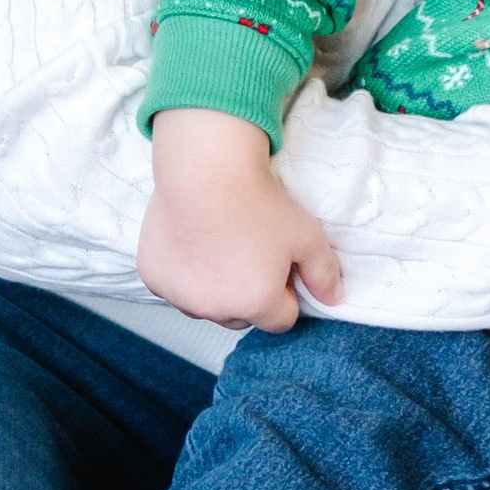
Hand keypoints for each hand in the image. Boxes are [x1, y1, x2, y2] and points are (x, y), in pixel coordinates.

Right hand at [140, 108, 343, 326]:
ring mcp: (180, 296)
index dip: (285, 292)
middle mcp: (215, 309)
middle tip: (250, 252)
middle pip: (241, 316)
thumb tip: (335, 299)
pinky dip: (183, 273)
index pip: (280, 319)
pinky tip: (193, 239)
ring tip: (220, 244)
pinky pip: (175, 287)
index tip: (279, 264)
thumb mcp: (306, 235)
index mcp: (256, 304)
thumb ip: (324, 273)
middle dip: (248, 294)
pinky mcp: (154, 278)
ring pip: (205, 304)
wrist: (205, 170)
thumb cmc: (257, 201)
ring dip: (213, 287)